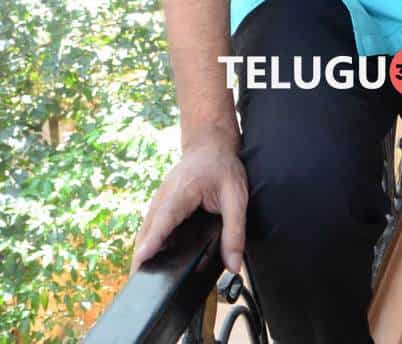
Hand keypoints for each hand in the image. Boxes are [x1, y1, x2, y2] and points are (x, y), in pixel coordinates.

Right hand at [130, 127, 247, 275]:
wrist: (210, 144)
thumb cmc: (223, 167)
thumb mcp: (236, 197)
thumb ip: (235, 231)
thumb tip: (234, 265)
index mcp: (182, 191)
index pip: (165, 219)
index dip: (153, 240)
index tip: (142, 259)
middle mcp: (164, 195)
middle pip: (148, 229)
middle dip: (142, 256)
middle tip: (138, 284)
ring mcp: (159, 199)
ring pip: (146, 229)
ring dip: (143, 251)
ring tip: (141, 280)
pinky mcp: (160, 204)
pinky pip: (151, 226)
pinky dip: (149, 243)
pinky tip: (153, 260)